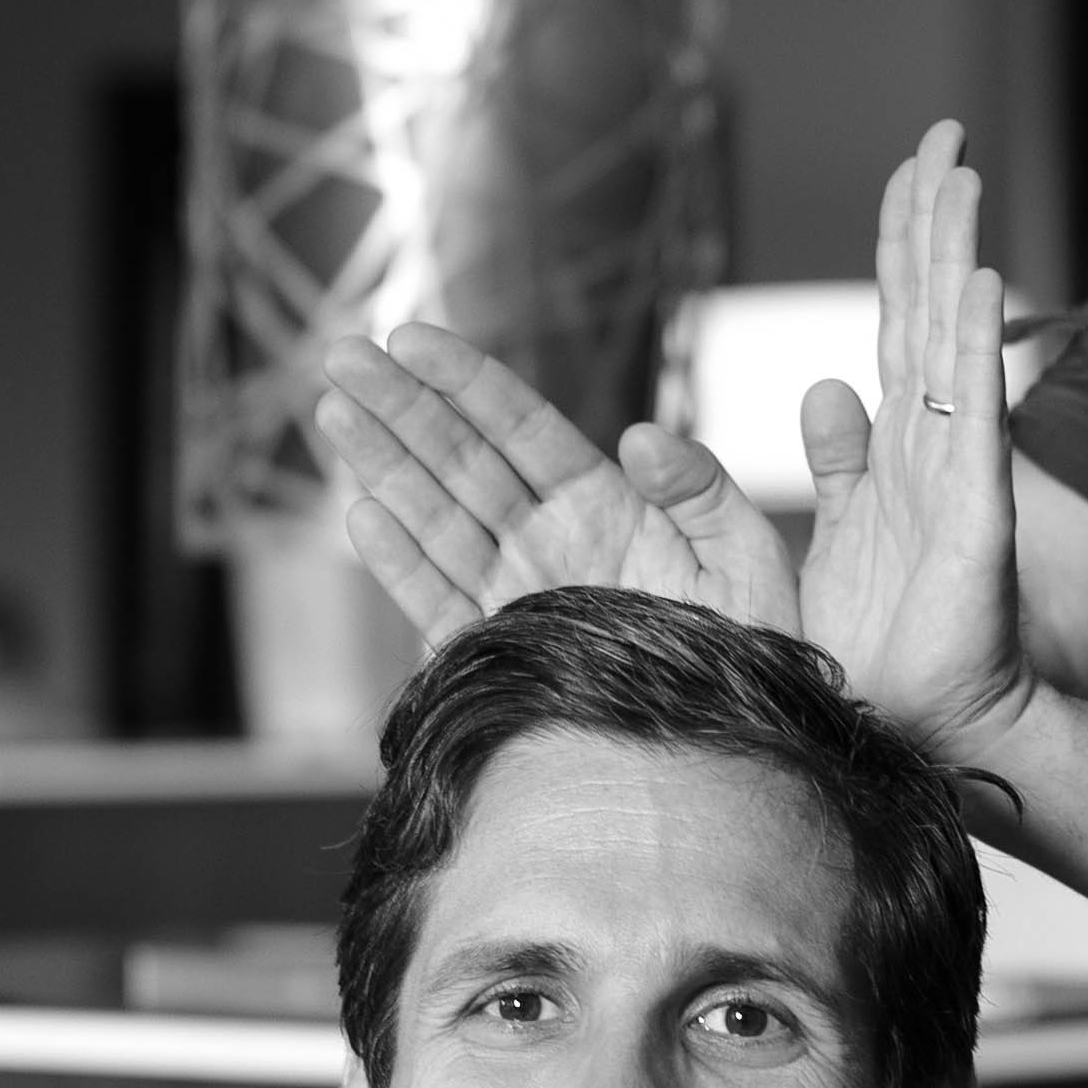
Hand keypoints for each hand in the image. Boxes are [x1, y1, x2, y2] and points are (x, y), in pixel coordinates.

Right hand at [315, 326, 800, 641]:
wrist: (737, 751)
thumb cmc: (755, 654)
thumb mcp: (748, 559)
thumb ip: (703, 491)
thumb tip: (641, 435)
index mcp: (608, 505)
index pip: (522, 427)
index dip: (466, 380)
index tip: (412, 336)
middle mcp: (551, 544)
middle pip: (461, 460)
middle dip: (400, 405)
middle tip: (342, 352)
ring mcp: (519, 597)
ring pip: (434, 519)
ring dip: (381, 465)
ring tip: (333, 411)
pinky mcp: (499, 656)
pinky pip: (439, 602)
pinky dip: (400, 563)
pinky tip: (361, 514)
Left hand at [800, 124, 1036, 759]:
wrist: (918, 729)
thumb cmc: (879, 647)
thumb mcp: (834, 539)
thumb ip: (837, 465)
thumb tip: (824, 389)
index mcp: (897, 447)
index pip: (901, 318)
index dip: (906, 240)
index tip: (917, 164)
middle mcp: (932, 445)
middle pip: (932, 307)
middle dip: (937, 217)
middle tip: (945, 130)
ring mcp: (958, 475)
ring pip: (954, 342)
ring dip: (957, 255)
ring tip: (962, 174)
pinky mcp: (975, 520)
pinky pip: (976, 419)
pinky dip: (980, 349)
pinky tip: (984, 284)